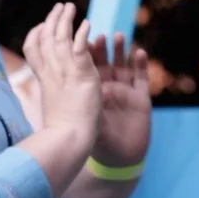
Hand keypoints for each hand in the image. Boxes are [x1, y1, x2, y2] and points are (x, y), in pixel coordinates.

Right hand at [21, 4, 101, 144]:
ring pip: (61, 38)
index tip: (43, 25)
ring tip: (70, 7)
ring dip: (65, 20)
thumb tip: (54, 98)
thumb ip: (54, 95)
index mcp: (44, 80)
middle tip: (59, 7)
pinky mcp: (81, 74)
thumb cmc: (60, 132)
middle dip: (51, 20)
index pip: (34, 50)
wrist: (67, 139)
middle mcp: (51, 72)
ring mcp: (65, 72)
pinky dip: (82, 34)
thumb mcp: (54, 107)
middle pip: (45, 38)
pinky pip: (80, 48)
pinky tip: (87, 24)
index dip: (37, 35)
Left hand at [85, 32, 152, 169]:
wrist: (120, 161)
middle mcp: (109, 90)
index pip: (87, 68)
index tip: (81, 40)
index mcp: (93, 94)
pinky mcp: (141, 99)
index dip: (85, 54)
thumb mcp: (85, 121)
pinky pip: (142, 79)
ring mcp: (126, 93)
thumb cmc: (99, 143)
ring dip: (121, 51)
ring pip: (124, 66)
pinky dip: (141, 65)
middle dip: (103, 49)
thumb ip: (77, 105)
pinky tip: (139, 51)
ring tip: (118, 36)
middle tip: (99, 36)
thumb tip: (56, 91)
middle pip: (106, 63)